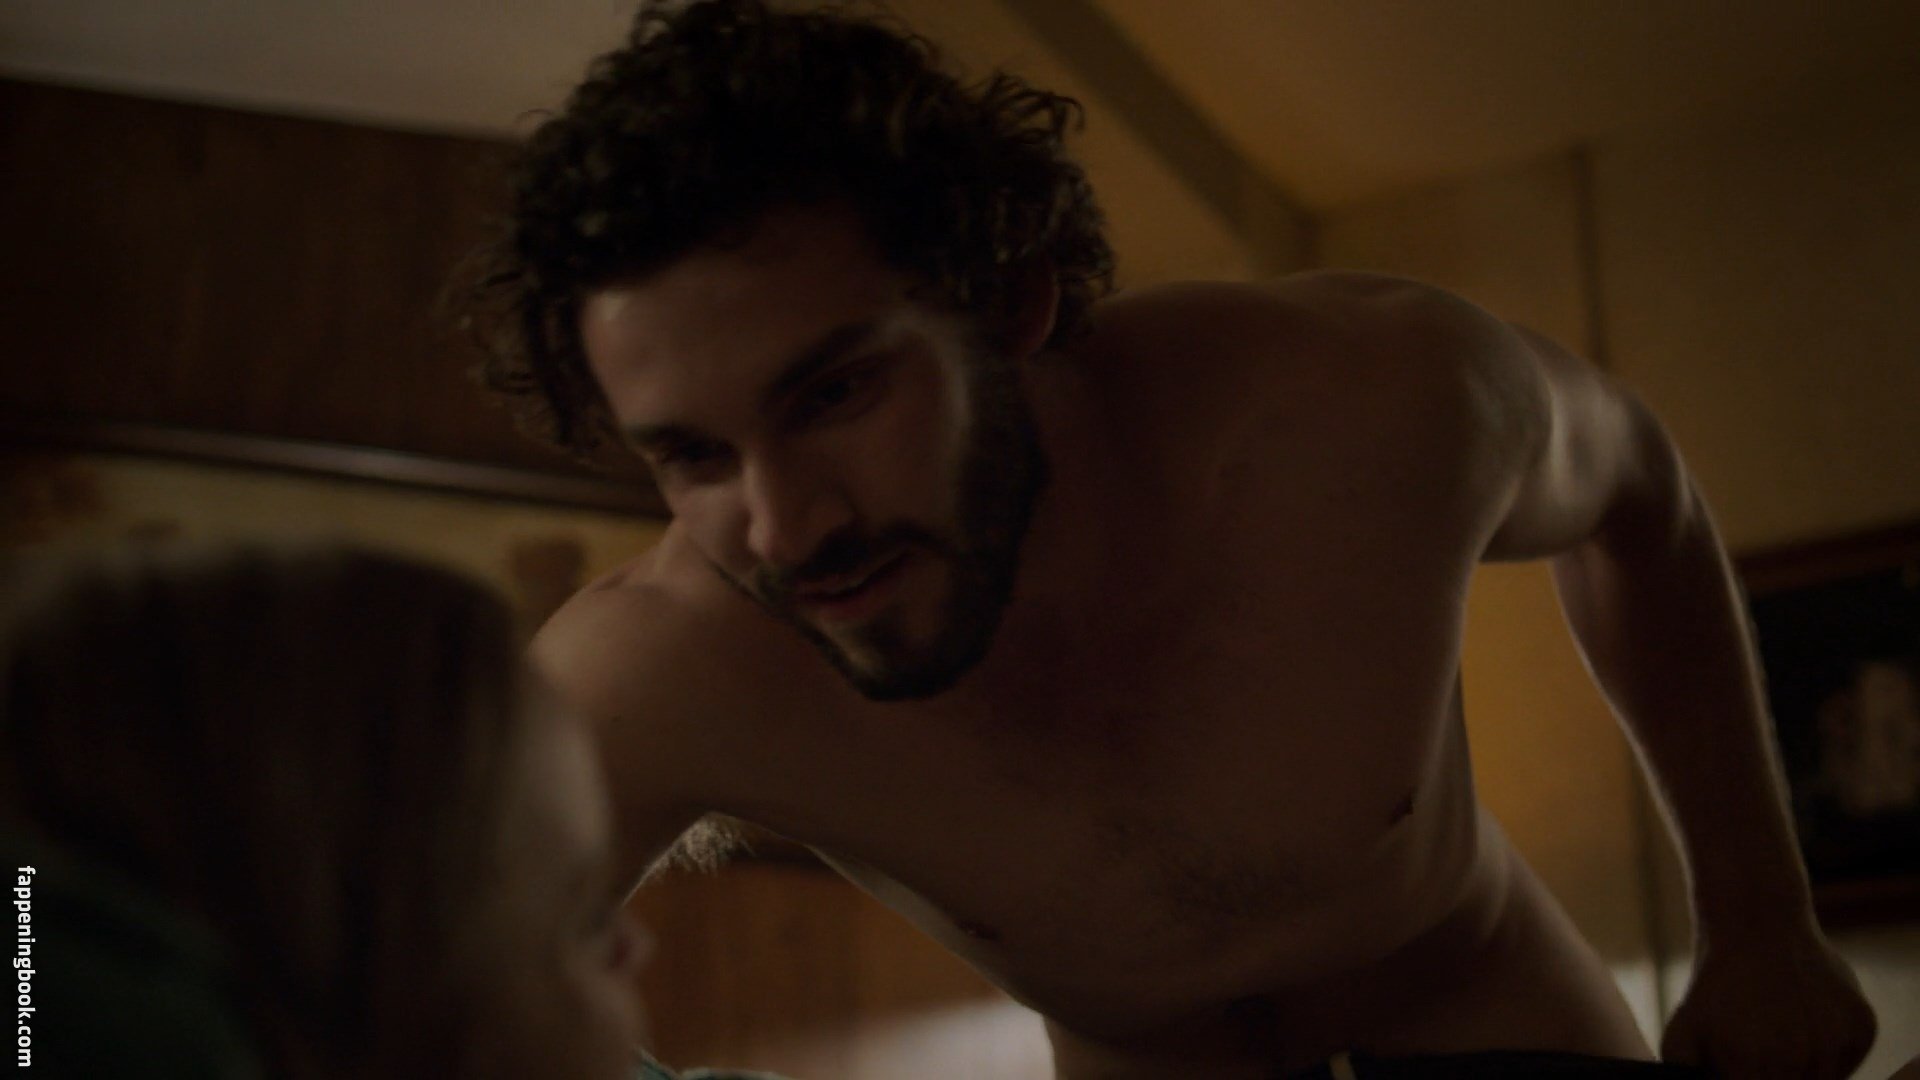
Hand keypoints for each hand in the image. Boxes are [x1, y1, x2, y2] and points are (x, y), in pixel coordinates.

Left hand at [1661, 928, 1876, 1077]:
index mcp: (1750, 1064)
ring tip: (1780, 1034)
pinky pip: (1849, 1060)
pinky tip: (1807, 1022)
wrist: (1755, 924)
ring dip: (1805, 1069)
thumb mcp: (1682, 1031)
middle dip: (1775, 1075)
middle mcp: (1799, 1058)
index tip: (1743, 1066)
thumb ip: (1687, 1074)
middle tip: (1760, 1048)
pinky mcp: (1862, 1026)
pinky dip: (1832, 1053)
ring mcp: (1835, 1042)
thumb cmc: (1715, 983)